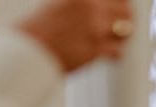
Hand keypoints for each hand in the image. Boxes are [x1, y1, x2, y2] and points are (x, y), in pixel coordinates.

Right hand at [18, 0, 133, 72]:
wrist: (30, 51)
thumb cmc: (39, 29)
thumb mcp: (58, 4)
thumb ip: (80, 5)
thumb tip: (96, 8)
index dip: (118, 0)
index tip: (119, 3)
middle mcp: (90, 7)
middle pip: (125, 8)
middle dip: (126, 14)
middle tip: (124, 19)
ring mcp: (95, 28)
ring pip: (125, 29)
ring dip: (123, 33)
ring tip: (118, 37)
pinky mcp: (96, 49)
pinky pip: (118, 51)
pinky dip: (116, 52)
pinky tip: (110, 53)